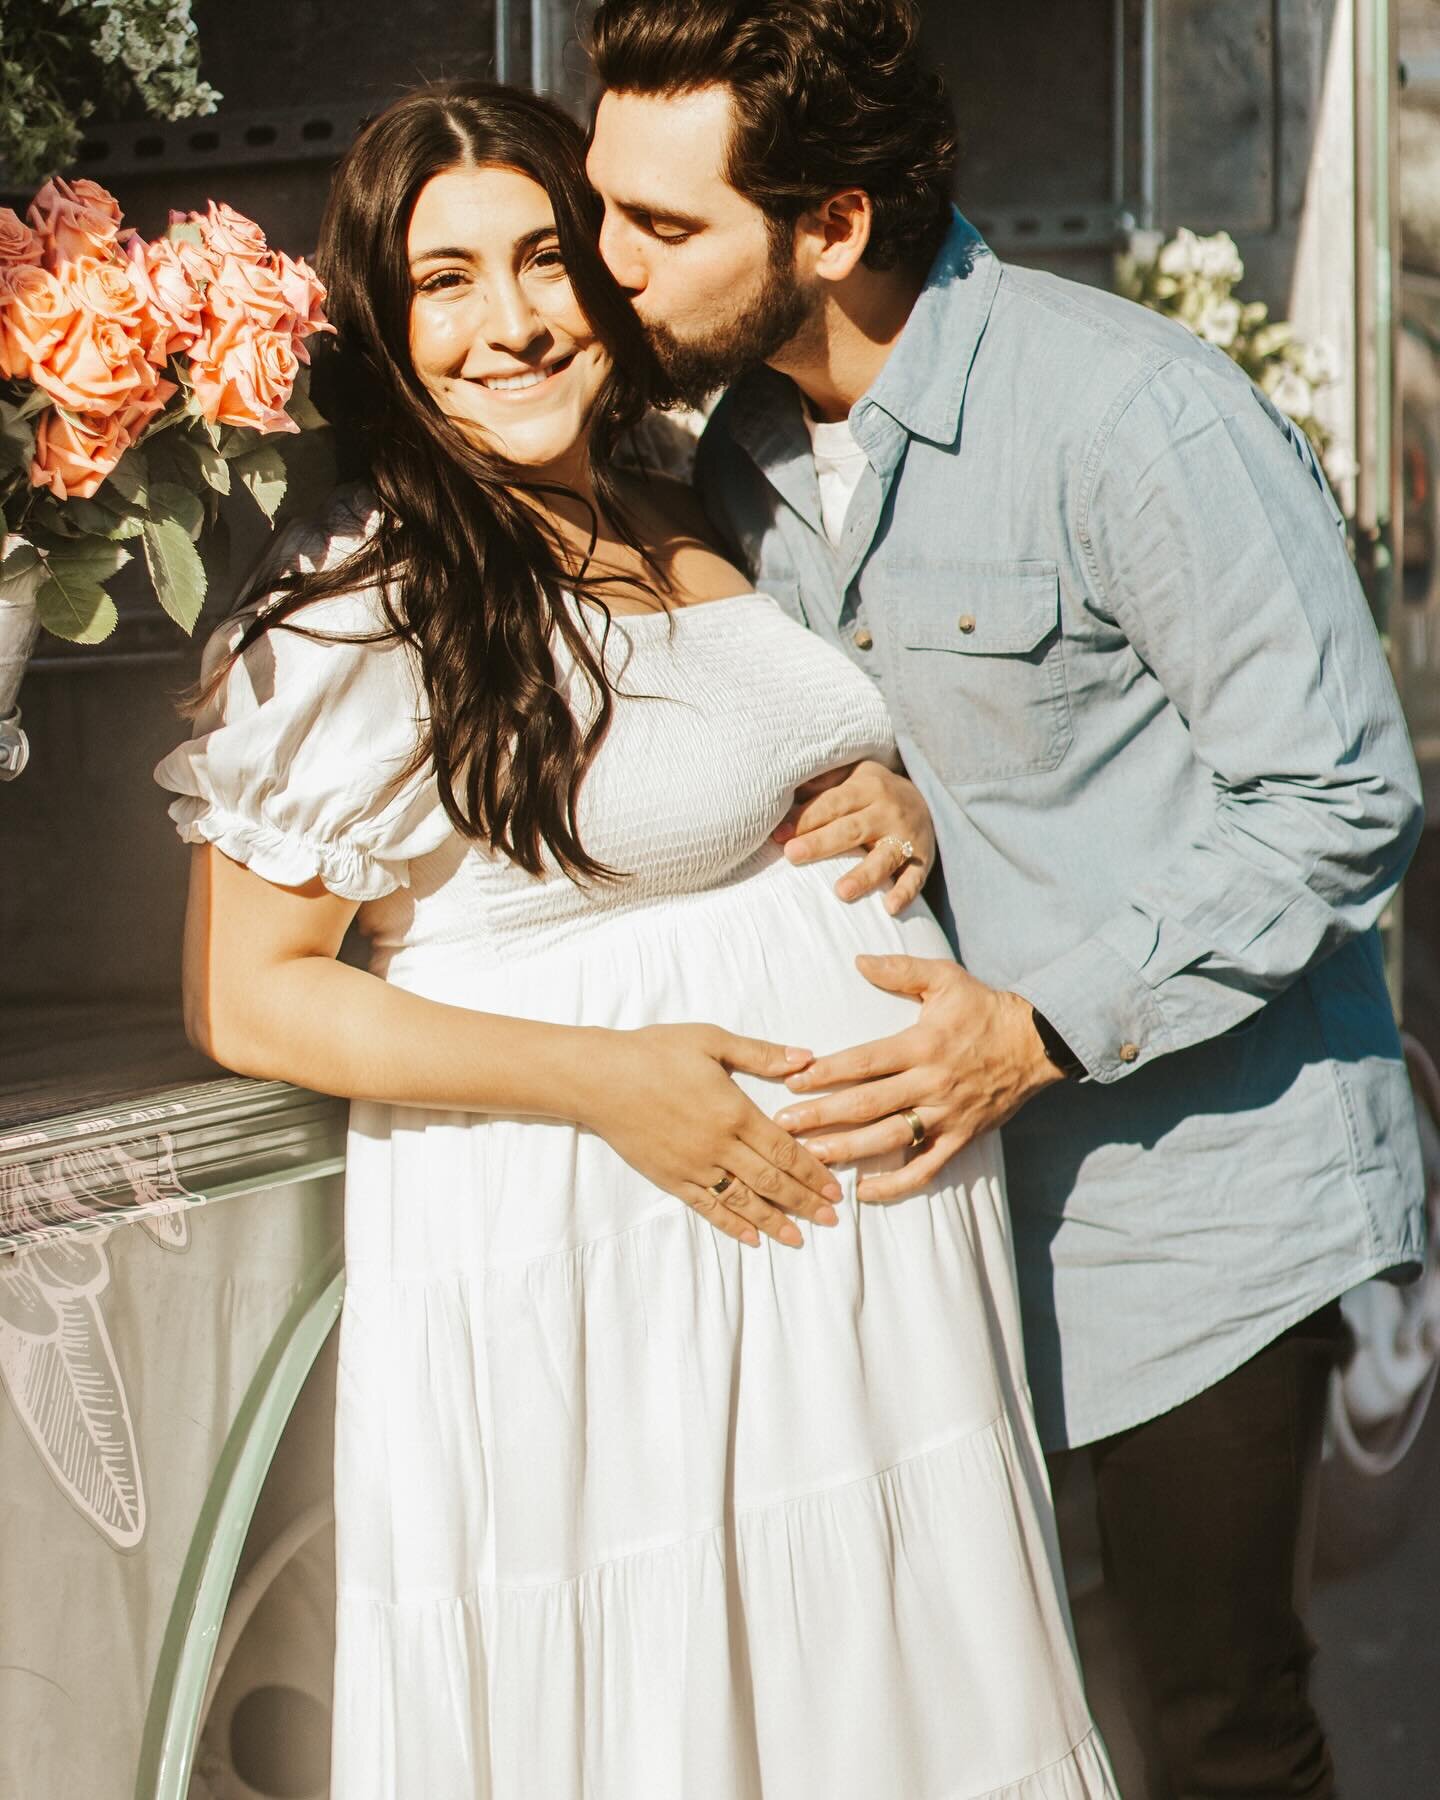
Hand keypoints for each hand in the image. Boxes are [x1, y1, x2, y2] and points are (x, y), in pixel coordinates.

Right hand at [576, 1023, 843, 1247]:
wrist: (600, 1078)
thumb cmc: (655, 1052)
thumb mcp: (710, 1040)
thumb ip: (760, 1054)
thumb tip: (805, 1059)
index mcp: (735, 1112)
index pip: (786, 1150)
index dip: (814, 1172)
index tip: (835, 1189)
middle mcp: (719, 1146)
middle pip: (771, 1181)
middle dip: (805, 1202)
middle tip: (831, 1220)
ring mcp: (694, 1166)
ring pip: (744, 1201)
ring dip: (775, 1221)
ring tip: (799, 1238)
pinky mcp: (671, 1178)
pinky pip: (708, 1207)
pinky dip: (732, 1224)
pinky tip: (751, 1238)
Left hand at [772, 957, 1063, 1202]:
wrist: (1037, 1043)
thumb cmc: (984, 1009)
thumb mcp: (946, 979)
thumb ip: (901, 971)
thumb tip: (859, 962)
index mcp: (923, 1045)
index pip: (865, 1063)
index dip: (826, 1073)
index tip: (792, 1081)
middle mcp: (931, 1083)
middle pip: (868, 1105)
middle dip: (823, 1116)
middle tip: (784, 1126)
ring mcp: (947, 1115)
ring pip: (890, 1139)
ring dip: (848, 1151)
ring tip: (810, 1158)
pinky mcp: (961, 1139)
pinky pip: (926, 1169)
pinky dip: (896, 1184)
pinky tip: (863, 1191)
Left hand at [773, 760, 935, 914]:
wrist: (927, 800)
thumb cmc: (873, 792)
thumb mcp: (852, 775)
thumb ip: (822, 782)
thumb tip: (784, 789)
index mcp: (867, 787)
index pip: (832, 804)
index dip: (805, 819)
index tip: (779, 835)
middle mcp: (888, 811)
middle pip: (851, 830)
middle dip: (821, 843)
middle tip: (792, 855)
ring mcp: (907, 838)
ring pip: (884, 858)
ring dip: (863, 876)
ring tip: (841, 892)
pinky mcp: (922, 861)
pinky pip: (914, 879)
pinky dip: (905, 893)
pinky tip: (890, 908)